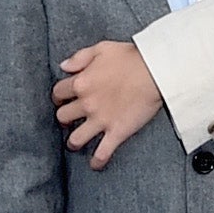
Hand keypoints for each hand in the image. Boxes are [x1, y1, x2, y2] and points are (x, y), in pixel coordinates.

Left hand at [54, 40, 163, 167]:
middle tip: (70, 119)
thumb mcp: (101, 48)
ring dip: (74, 142)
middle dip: (64, 118)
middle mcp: (87, 103)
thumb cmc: (131, 57)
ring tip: (75, 142)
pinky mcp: (117, 132)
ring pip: (76, 139)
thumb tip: (64, 66)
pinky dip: (97, 161)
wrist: (155, 71)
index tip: (63, 99)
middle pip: (63, 117)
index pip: (58, 93)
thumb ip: (79, 57)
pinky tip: (95, 165)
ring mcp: (101, 120)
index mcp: (81, 82)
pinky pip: (102, 153)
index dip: (59, 96)